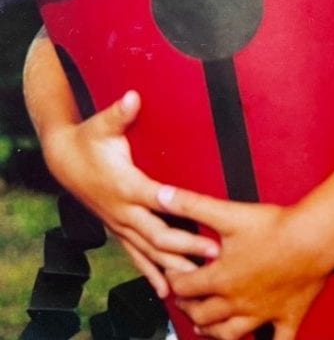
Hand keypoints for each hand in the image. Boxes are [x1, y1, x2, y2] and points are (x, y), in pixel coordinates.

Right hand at [41, 91, 219, 297]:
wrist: (63, 159)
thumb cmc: (89, 138)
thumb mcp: (102, 124)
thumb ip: (119, 113)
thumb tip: (132, 97)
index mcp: (124, 184)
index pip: (154, 199)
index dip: (174, 208)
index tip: (198, 216)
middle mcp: (122, 210)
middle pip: (156, 234)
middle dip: (186, 245)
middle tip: (214, 253)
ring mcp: (119, 224)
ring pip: (148, 252)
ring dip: (173, 266)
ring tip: (199, 280)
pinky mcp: (118, 230)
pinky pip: (136, 257)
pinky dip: (152, 273)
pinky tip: (168, 291)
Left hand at [160, 187, 326, 339]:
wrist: (313, 238)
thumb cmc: (274, 226)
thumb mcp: (228, 212)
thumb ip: (192, 204)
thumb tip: (161, 195)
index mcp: (221, 277)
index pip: (185, 286)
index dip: (174, 281)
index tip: (172, 275)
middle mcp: (237, 302)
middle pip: (203, 315)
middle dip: (189, 308)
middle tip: (185, 301)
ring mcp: (262, 314)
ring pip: (230, 334)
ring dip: (213, 332)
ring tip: (206, 328)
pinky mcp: (287, 318)